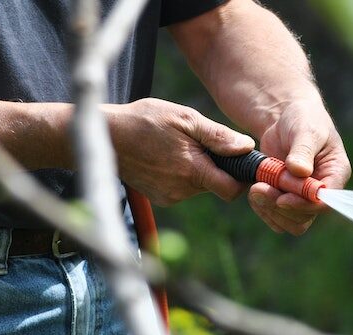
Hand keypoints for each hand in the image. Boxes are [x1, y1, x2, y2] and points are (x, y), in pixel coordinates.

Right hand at [109, 98, 254, 205]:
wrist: (106, 136)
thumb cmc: (145, 121)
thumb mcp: (185, 119)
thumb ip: (218, 136)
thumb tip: (246, 147)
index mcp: (192, 171)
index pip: (232, 190)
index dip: (241, 177)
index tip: (241, 162)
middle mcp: (182, 190)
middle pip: (216, 185)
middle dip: (216, 166)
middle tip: (200, 142)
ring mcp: (169, 196)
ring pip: (199, 185)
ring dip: (198, 168)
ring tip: (178, 146)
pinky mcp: (160, 197)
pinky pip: (183, 188)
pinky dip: (182, 174)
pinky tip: (166, 156)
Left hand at [250, 99, 351, 234]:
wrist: (284, 117)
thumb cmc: (302, 118)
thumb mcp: (305, 129)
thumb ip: (303, 150)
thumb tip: (299, 171)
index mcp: (335, 174)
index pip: (325, 202)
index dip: (304, 205)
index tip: (282, 198)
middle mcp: (321, 191)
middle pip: (306, 217)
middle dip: (281, 207)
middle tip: (259, 188)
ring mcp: (303, 197)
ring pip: (290, 222)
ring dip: (270, 210)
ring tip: (255, 188)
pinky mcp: (286, 199)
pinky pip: (276, 217)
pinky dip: (263, 209)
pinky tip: (254, 191)